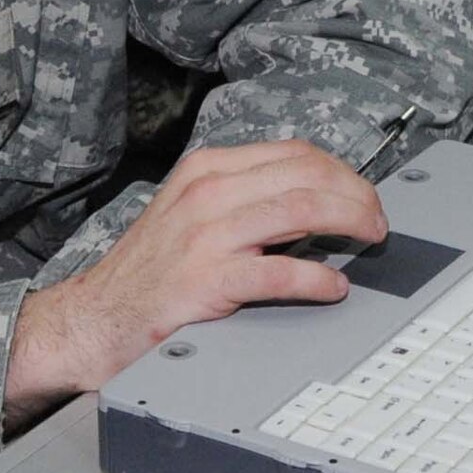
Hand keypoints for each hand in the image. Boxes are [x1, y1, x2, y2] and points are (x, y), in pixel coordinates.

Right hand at [1, 140, 386, 430]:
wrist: (95, 318)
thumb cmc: (151, 272)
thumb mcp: (195, 214)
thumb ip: (247, 201)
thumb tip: (318, 203)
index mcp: (208, 169)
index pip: (295, 153)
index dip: (343, 172)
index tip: (364, 195)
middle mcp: (208, 191)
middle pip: (308, 173)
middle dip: (357, 194)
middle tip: (377, 221)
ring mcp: (206, 233)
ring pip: (303, 208)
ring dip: (350, 222)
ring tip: (369, 240)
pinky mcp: (207, 279)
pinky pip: (280, 271)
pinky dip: (318, 278)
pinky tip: (333, 287)